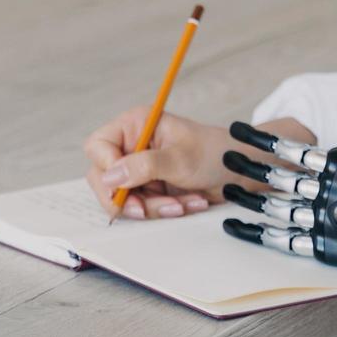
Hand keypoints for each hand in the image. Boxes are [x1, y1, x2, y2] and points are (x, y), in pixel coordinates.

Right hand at [82, 107, 228, 218]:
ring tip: (181, 204)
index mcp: (136, 125)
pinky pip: (140, 207)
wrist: (237, 173)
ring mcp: (139, 169)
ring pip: (122, 197)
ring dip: (151, 206)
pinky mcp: (148, 189)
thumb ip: (145, 166)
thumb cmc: (214, 153)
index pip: (99, 146)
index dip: (107, 167)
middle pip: (104, 176)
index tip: (123, 184)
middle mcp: (132, 146)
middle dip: (128, 196)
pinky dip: (161, 210)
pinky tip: (186, 204)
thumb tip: (111, 177)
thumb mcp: (180, 158)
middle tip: (144, 208)